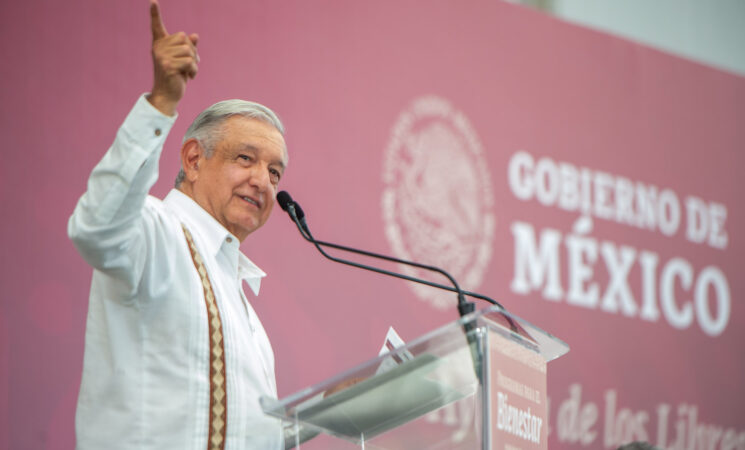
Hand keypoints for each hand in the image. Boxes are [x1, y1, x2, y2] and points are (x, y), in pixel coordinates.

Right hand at [146, 0, 198, 115]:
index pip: (157, 27)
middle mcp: (158, 48)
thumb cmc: (176, 77)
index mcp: (160, 45)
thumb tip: (195, 35)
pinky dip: (194, 70)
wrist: (168, 95)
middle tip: (189, 65)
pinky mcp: (168, 65)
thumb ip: (189, 47)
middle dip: (192, 52)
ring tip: (188, 72)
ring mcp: (161, 56)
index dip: (155, 14)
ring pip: (189, 50)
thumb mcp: (184, 60)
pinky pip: (190, 61)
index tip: (153, 1)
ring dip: (194, 63)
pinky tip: (189, 77)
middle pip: (184, 38)